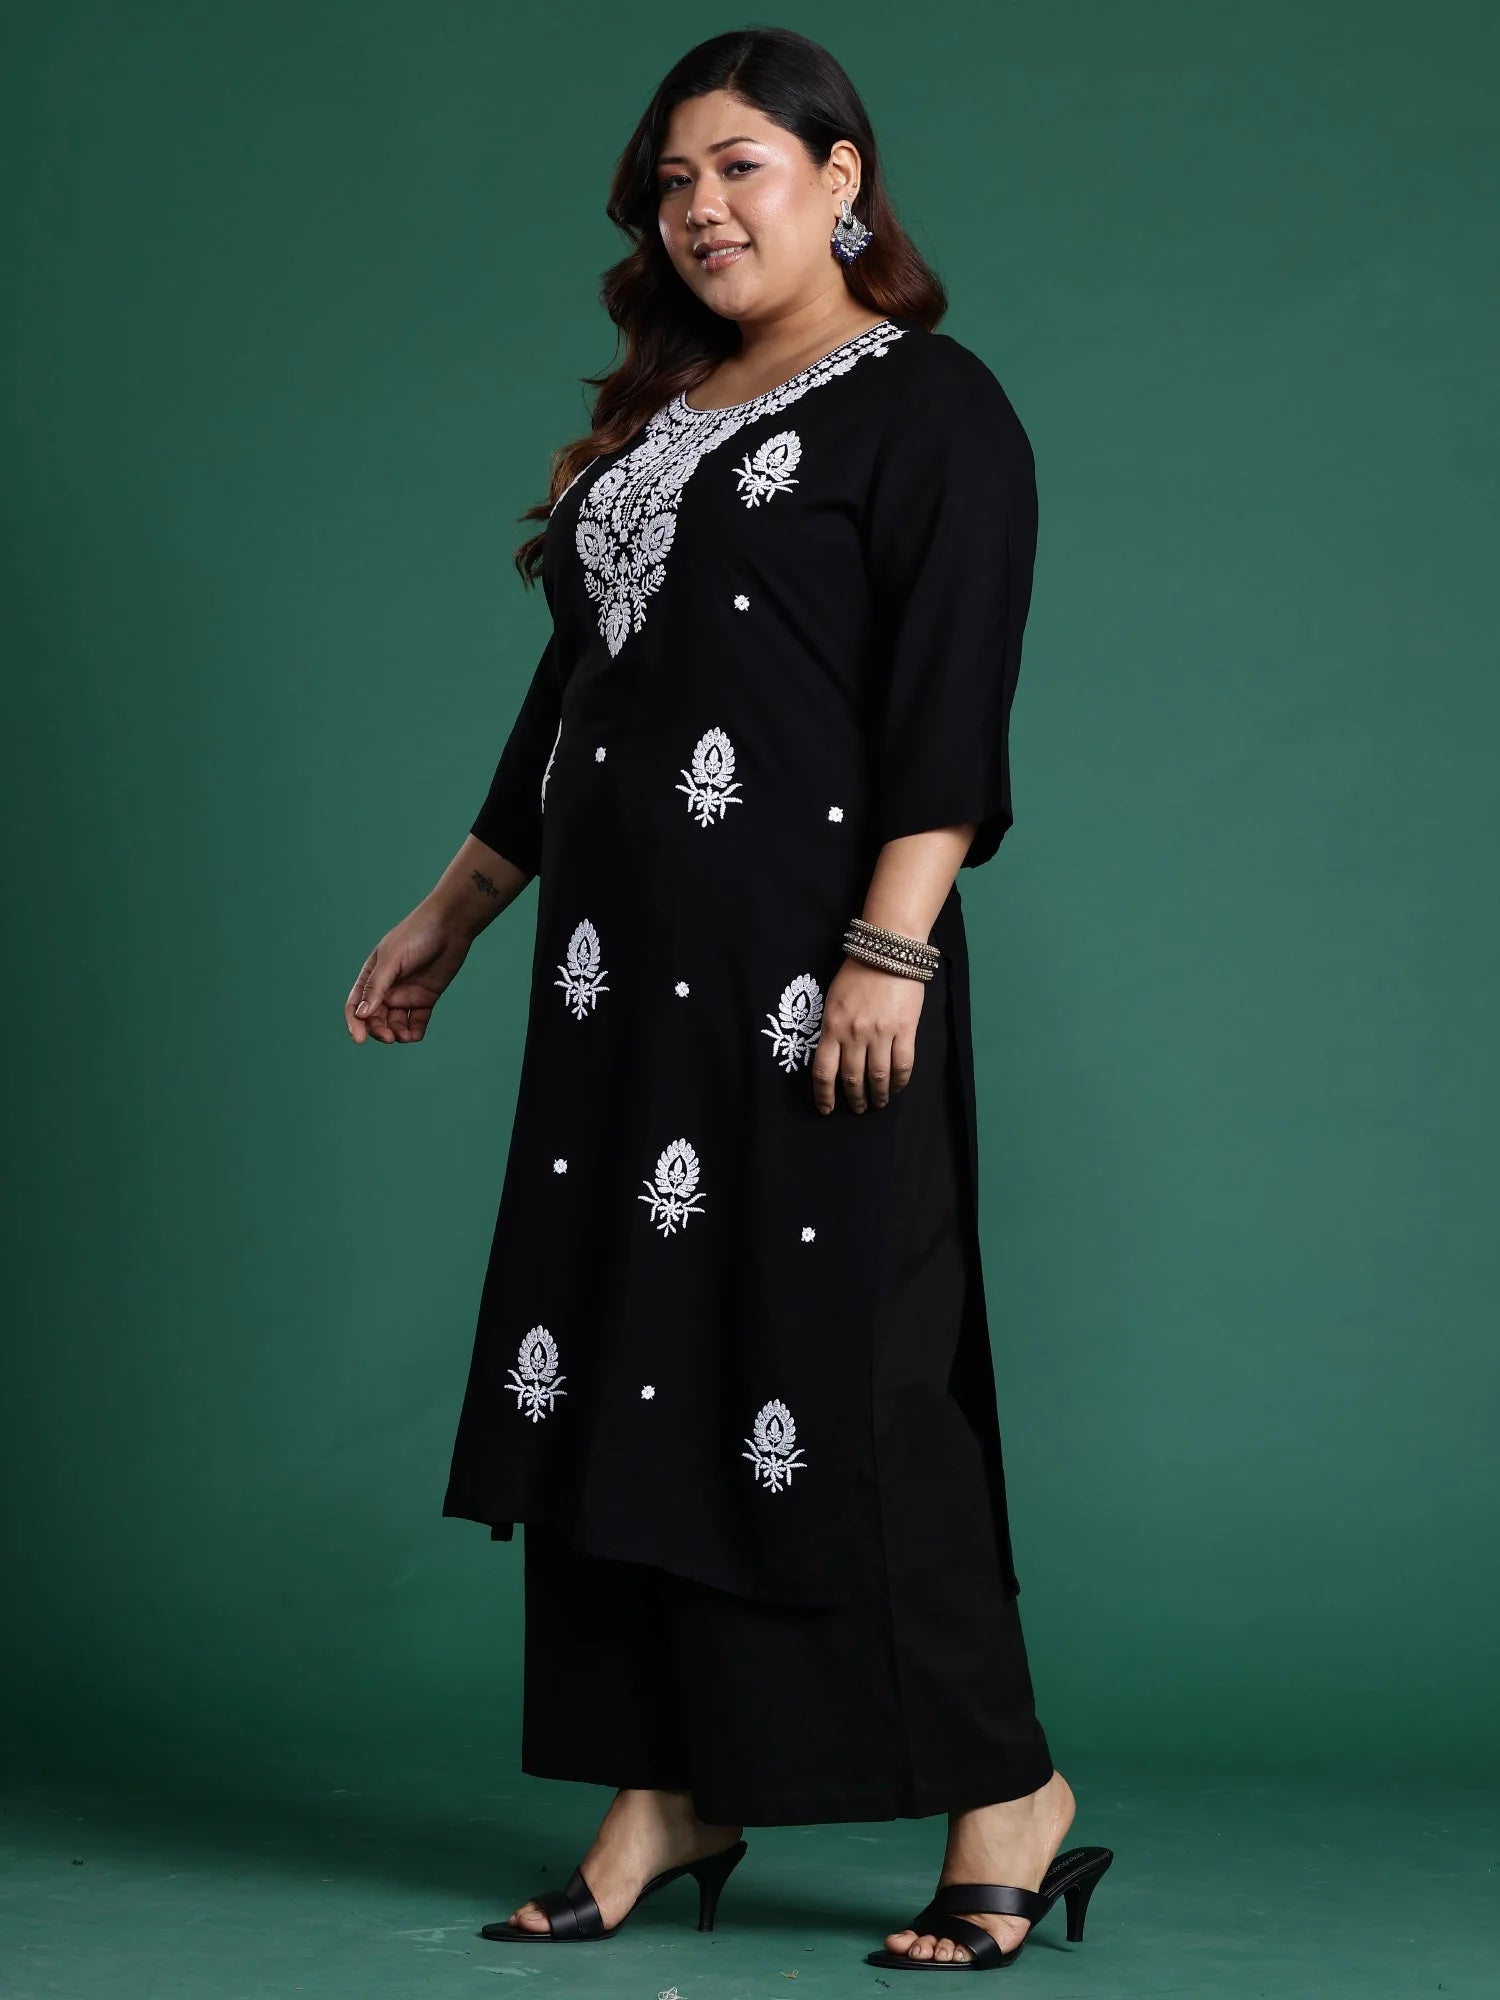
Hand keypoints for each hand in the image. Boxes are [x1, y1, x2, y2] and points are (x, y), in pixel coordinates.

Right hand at [344, 901, 473, 1044]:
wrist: (450, 926)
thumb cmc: (416, 935)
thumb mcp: (392, 959)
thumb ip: (377, 986)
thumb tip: (361, 1014)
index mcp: (371, 976)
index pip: (356, 1005)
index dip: (355, 1023)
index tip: (360, 1039)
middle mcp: (387, 988)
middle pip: (376, 1018)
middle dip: (379, 1030)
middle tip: (389, 1037)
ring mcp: (407, 994)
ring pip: (396, 1023)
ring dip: (397, 1034)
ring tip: (404, 1036)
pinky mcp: (426, 998)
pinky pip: (417, 1021)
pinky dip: (414, 1031)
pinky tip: (415, 1035)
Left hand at [810, 957, 924, 1113]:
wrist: (887, 951)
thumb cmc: (857, 973)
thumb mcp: (833, 1000)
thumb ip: (832, 1028)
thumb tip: (834, 1056)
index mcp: (832, 1027)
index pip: (823, 1072)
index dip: (824, 1096)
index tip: (826, 1109)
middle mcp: (854, 1034)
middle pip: (852, 1079)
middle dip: (854, 1099)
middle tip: (858, 1108)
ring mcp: (881, 1033)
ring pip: (878, 1077)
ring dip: (878, 1095)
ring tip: (879, 1103)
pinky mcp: (905, 1030)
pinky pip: (903, 1065)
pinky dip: (900, 1081)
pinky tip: (897, 1087)